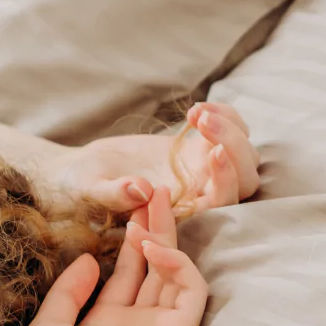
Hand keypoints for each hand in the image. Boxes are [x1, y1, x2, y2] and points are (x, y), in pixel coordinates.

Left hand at [23, 188, 207, 325]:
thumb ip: (68, 290)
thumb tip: (89, 258)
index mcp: (109, 322)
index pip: (128, 271)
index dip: (129, 239)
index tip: (128, 206)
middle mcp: (139, 322)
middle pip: (154, 264)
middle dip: (154, 226)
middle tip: (152, 188)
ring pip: (175, 269)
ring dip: (166, 236)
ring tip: (152, 204)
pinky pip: (191, 288)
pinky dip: (176, 263)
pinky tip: (152, 247)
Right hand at [59, 102, 259, 214]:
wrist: (81, 172)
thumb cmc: (80, 189)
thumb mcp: (91, 191)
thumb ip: (114, 194)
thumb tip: (141, 189)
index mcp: (180, 215)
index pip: (221, 205)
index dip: (225, 181)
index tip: (213, 151)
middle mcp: (198, 196)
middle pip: (245, 180)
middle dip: (233, 148)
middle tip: (202, 122)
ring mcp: (202, 172)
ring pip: (244, 156)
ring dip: (229, 129)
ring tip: (196, 113)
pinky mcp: (197, 149)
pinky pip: (231, 132)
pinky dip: (225, 115)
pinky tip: (196, 109)